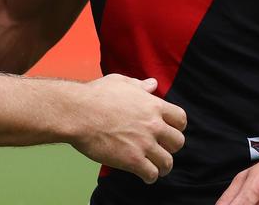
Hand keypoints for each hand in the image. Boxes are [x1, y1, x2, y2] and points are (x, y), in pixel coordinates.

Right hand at [71, 74, 186, 184]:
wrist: (78, 112)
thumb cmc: (96, 95)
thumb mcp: (120, 82)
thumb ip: (139, 85)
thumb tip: (153, 84)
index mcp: (152, 105)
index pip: (180, 118)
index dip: (176, 126)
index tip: (168, 130)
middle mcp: (153, 124)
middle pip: (178, 142)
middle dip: (171, 146)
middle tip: (160, 149)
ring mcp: (144, 143)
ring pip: (167, 162)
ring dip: (162, 166)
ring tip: (154, 166)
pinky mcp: (132, 160)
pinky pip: (151, 174)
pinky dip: (149, 177)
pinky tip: (143, 174)